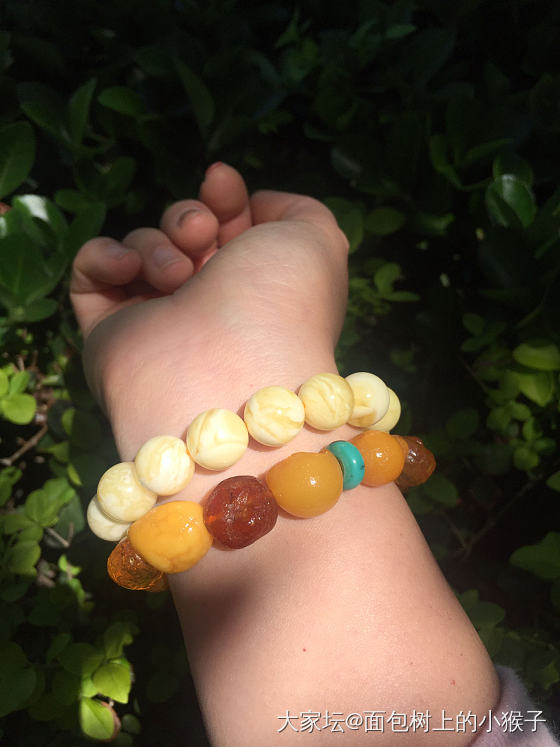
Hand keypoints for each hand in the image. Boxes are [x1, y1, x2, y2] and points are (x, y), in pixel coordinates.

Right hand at [70, 164, 348, 461]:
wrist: (227, 374)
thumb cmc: (281, 304)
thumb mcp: (316, 241)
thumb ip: (297, 210)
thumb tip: (254, 205)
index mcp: (256, 286)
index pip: (229, 226)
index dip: (226, 197)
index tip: (222, 182)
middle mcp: (207, 304)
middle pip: (183, 232)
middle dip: (191, 218)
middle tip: (202, 233)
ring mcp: (158, 319)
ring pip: (140, 246)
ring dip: (157, 245)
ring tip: (179, 276)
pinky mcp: (110, 333)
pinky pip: (91, 273)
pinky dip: (104, 256)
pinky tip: (130, 269)